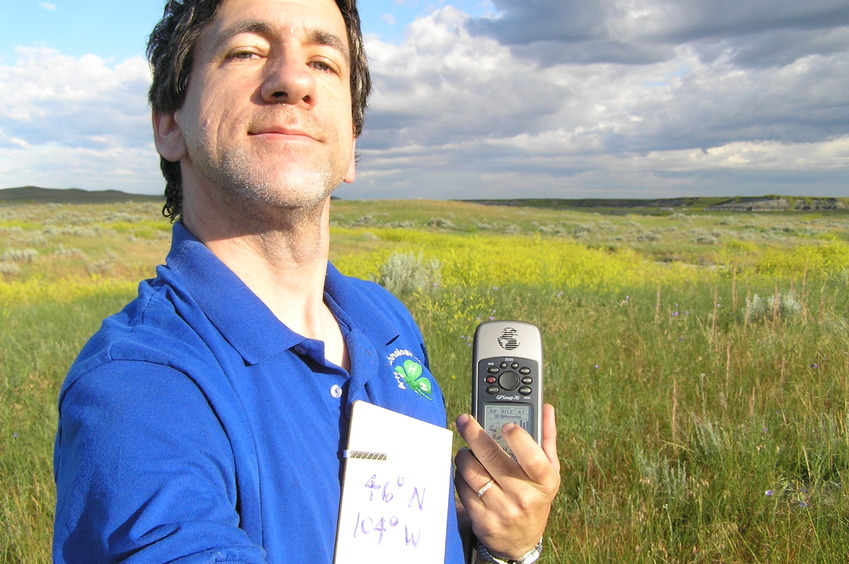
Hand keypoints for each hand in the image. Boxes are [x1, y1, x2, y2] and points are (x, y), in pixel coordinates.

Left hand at [454, 404, 560, 559]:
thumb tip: (546, 407)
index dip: (519, 439)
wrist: (520, 540)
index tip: (506, 425)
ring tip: (467, 451)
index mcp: (545, 481)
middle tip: (465, 420)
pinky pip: (463, 488)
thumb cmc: (535, 496)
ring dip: (464, 456)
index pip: (533, 458)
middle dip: (474, 434)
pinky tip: (467, 473)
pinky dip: (460, 475)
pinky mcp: (483, 520)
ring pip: (472, 471)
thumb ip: (546, 438)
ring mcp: (503, 510)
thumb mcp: (548, 472)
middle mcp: (525, 497)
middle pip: (493, 458)